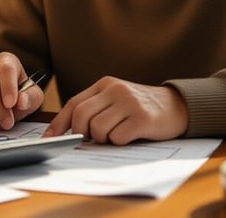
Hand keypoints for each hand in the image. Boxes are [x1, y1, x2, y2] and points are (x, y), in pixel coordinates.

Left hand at [43, 76, 187, 144]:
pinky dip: (119, 141)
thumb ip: (95, 108)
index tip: (49, 138)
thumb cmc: (140, 107)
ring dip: (103, 139)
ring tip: (117, 134)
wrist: (176, 106)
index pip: (74, 103)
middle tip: (93, 139)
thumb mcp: (115, 100)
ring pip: (98, 128)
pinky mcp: (142, 118)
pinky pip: (117, 137)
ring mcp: (129, 103)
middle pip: (82, 116)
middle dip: (81, 133)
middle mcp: (115, 90)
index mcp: (105, 84)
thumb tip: (68, 131)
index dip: (59, 122)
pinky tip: (130, 135)